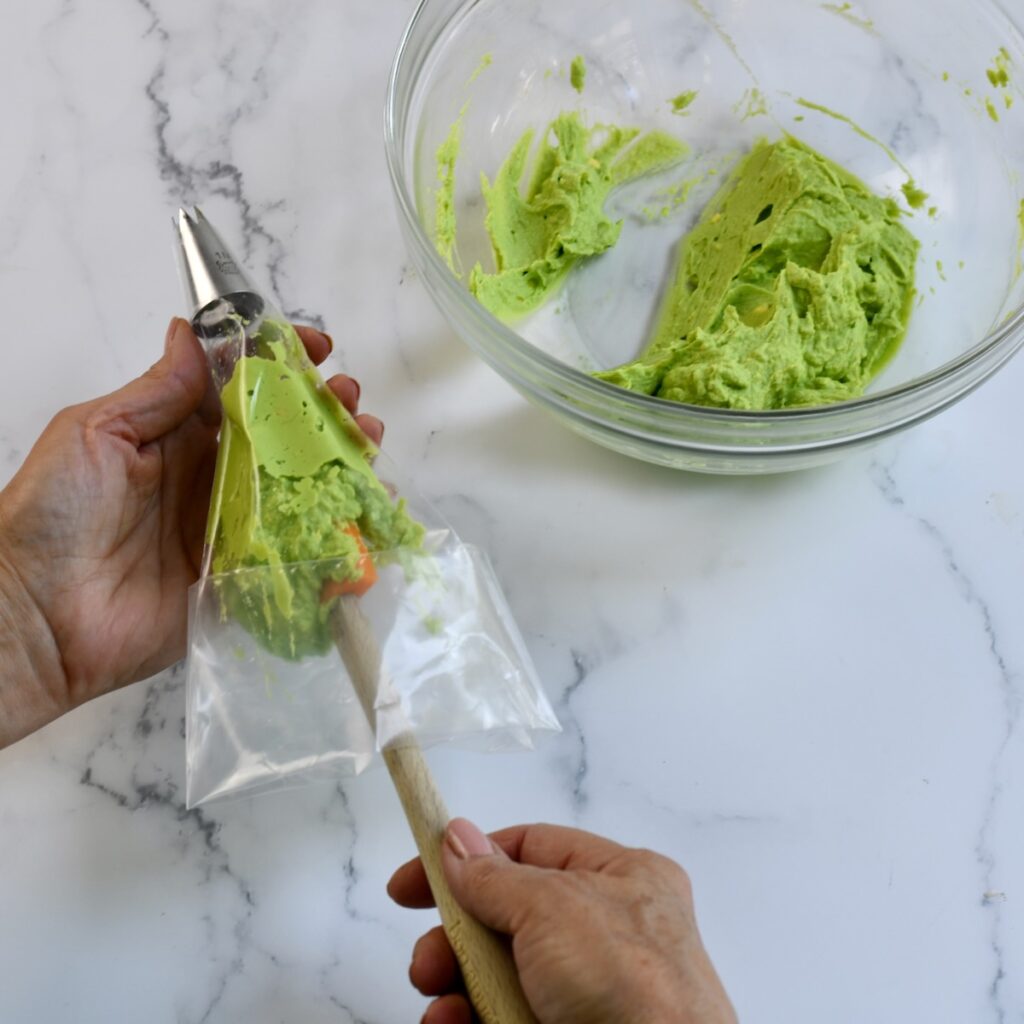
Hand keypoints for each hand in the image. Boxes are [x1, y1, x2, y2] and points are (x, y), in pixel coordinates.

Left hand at [0, 318, 383, 747]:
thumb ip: (156, 391)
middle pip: (283, 437)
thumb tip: (189, 329)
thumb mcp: (96, 432)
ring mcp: (233, 528)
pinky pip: (299, 550)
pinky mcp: (244, 576)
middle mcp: (212, 477)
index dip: (281, 364)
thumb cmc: (53, 514)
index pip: (242, 390)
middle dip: (324, 410)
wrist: (39, 616)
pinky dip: (340, 529)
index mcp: (177, 436)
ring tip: (368, 441)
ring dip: (340, 460)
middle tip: (349, 398)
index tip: (315, 347)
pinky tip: (370, 507)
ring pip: (300, 487)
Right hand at [388, 819, 736, 1023]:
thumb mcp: (552, 908)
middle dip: (455, 937)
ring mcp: (586, 989)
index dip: (471, 856)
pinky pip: (502, 1014)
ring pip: (499, 973)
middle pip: (506, 916)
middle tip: (428, 960)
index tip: (416, 880)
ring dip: (456, 985)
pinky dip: (468, 1019)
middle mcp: (605, 930)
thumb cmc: (632, 990)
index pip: (532, 848)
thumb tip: (458, 840)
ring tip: (440, 1001)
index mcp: (621, 877)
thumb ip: (494, 875)